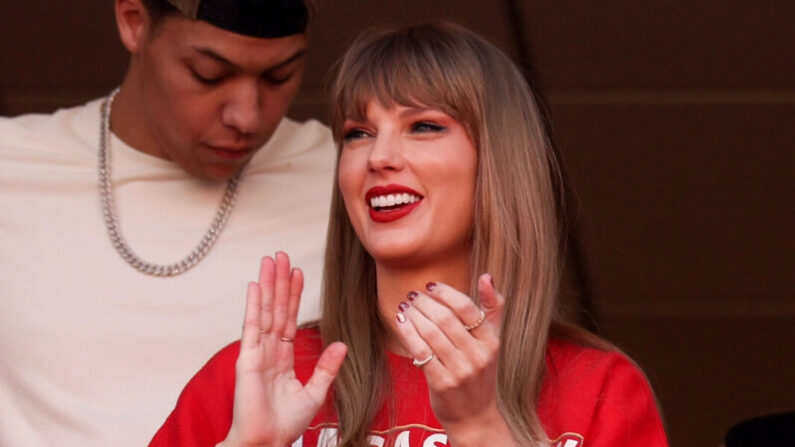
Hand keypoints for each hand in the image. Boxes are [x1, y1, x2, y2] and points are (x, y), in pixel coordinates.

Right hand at [221, 252, 346, 446]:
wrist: (267, 441)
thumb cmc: (285, 424)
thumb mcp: (315, 392)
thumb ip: (326, 367)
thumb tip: (341, 344)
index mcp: (282, 358)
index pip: (288, 318)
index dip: (293, 295)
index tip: (297, 272)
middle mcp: (268, 351)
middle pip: (275, 308)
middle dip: (279, 282)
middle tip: (281, 255)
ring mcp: (257, 352)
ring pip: (265, 311)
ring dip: (268, 285)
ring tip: (270, 260)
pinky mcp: (248, 358)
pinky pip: (252, 326)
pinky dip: (254, 304)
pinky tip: (256, 285)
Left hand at [394, 273, 511, 444]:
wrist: (474, 415)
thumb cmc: (479, 371)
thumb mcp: (492, 340)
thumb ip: (492, 308)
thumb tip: (486, 276)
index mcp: (492, 341)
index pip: (467, 308)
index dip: (445, 292)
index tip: (430, 285)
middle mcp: (478, 355)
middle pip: (445, 318)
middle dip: (424, 302)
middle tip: (412, 295)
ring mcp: (460, 370)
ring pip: (430, 333)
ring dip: (414, 315)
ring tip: (405, 306)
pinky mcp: (441, 383)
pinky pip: (420, 351)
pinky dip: (408, 333)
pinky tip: (401, 322)